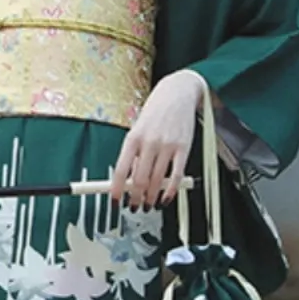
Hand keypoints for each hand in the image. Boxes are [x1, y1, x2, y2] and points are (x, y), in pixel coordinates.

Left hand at [110, 69, 205, 209]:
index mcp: (133, 137)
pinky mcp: (184, 148)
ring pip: (157, 181)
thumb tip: (130, 179)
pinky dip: (171, 191)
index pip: (121, 170)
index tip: (114, 201)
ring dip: (152, 198)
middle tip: (134, 207)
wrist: (178, 92)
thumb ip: (134, 153)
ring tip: (149, 205)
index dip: (116, 190)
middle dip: (135, 198)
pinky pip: (176, 176)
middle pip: (140, 180)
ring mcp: (167, 146)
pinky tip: (166, 198)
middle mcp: (149, 142)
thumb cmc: (156, 111)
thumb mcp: (138, 128)